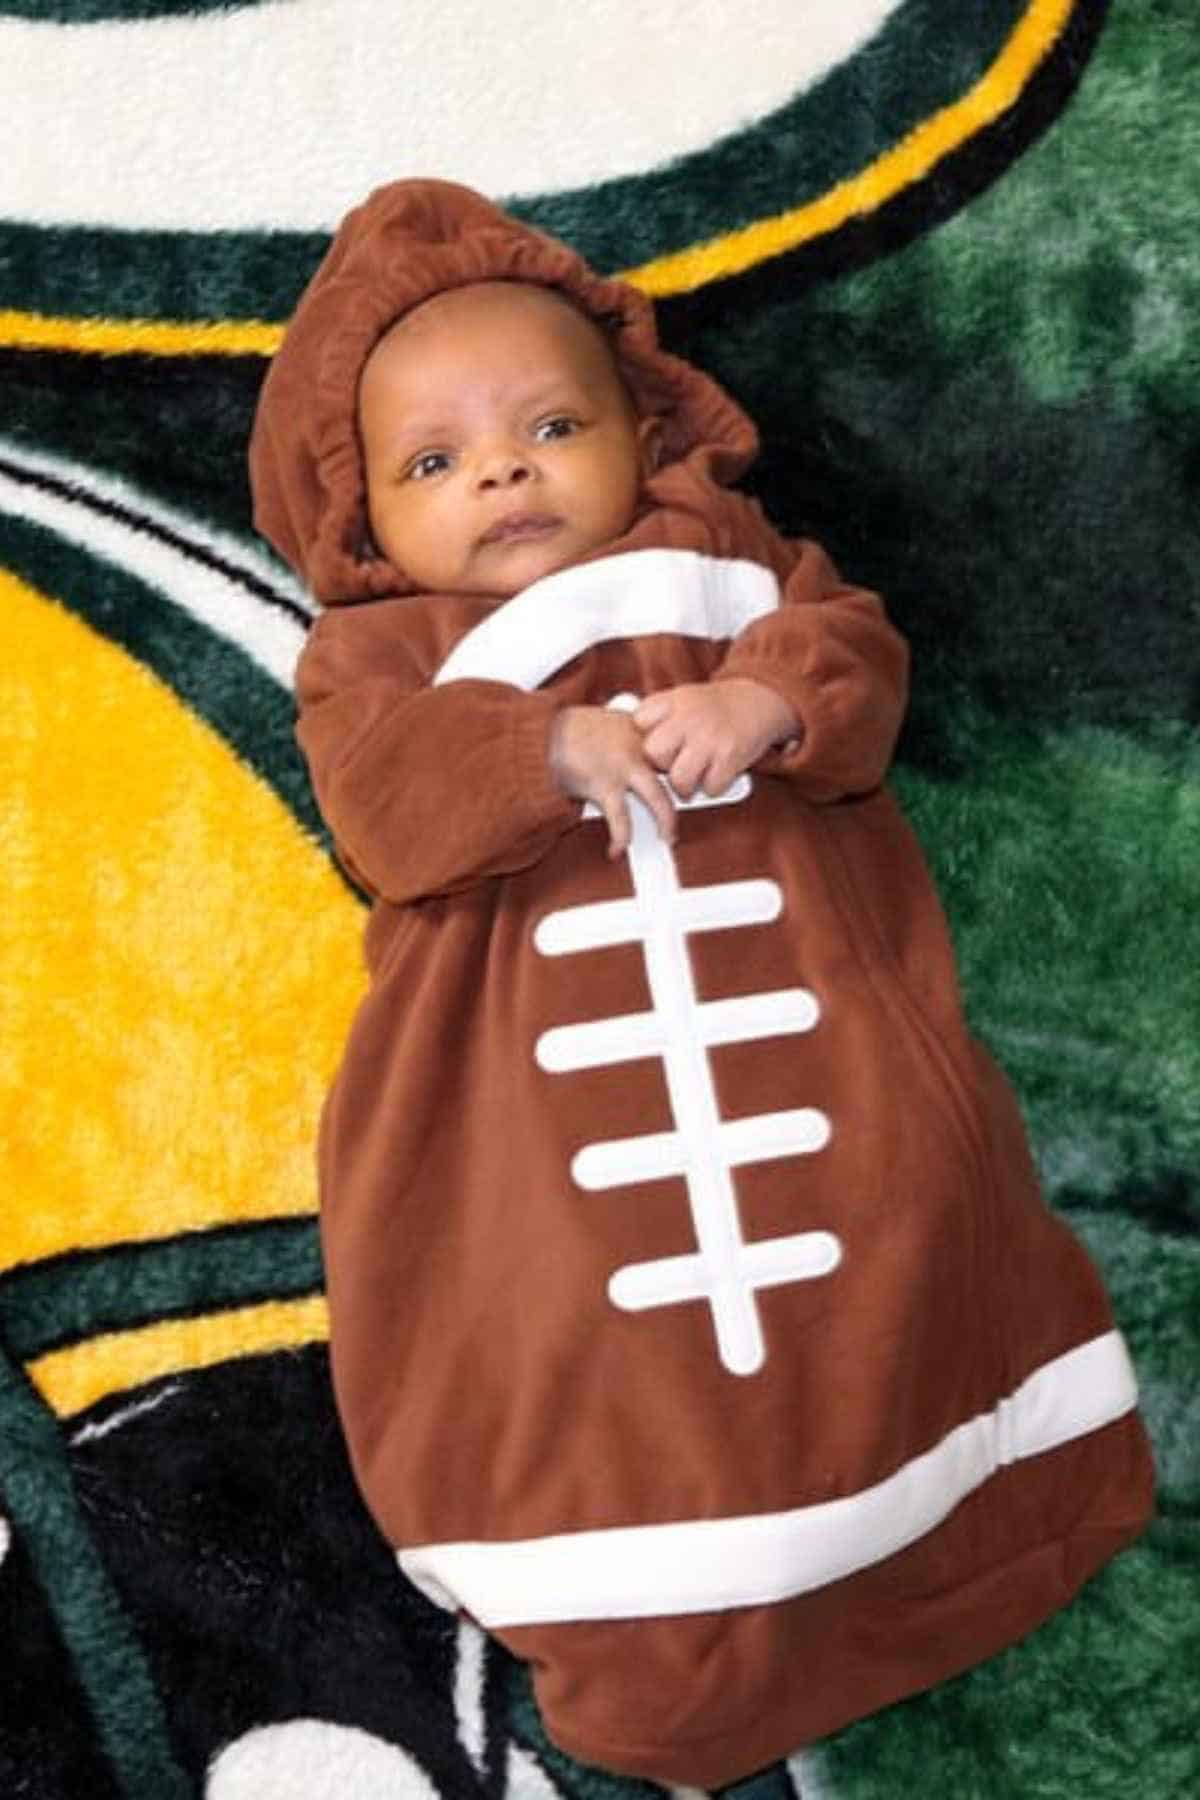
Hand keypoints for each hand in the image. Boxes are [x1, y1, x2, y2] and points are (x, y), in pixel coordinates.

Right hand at [548, 705, 676, 858]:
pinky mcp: (603, 785)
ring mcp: (622, 766)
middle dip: (687, 792)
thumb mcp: (608, 721)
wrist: (541, 734)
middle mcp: (637, 746)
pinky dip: (621, 837)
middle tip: (689, 806)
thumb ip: (629, 735)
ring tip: (668, 837)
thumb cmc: (567, 729)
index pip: (674, 746)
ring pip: (658, 798)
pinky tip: (617, 849)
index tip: (689, 774)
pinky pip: (620, 818)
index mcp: (640, 728)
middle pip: (677, 771)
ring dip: (666, 821)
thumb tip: (641, 750)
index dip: (684, 762)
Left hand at [634, 679, 798, 799]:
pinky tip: (717, 774)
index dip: (646, 735)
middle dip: (663, 764)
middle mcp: (689, 717)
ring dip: (685, 785)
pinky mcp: (730, 756)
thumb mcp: (684, 697)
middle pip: (654, 753)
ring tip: (694, 777)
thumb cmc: (716, 706)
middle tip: (675, 763)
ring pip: (679, 779)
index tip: (659, 739)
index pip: (640, 722)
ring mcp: (710, 737)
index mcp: (674, 699)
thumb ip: (660, 716)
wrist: (760, 698)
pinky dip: (713, 787)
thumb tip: (635, 748)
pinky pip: (710, 787)